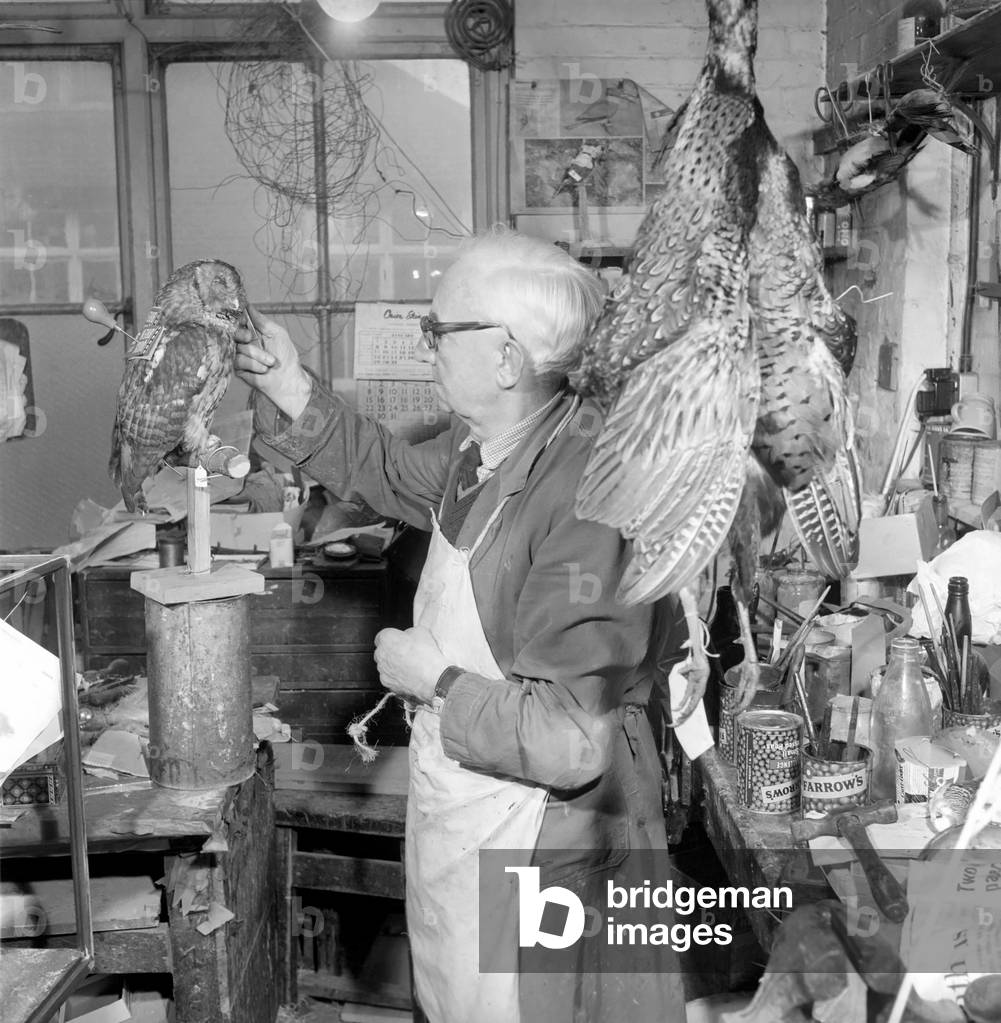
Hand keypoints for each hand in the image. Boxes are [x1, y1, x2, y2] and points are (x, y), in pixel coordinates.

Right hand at [234, 304, 310, 419]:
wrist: (288, 380)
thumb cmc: (286, 357)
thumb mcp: (278, 334)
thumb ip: (262, 321)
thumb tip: (248, 306)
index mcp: (253, 332)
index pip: (238, 321)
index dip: (238, 319)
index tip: (242, 319)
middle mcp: (244, 342)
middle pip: (233, 333)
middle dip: (242, 334)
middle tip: (250, 337)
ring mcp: (240, 355)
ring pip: (238, 348)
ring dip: (256, 355)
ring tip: (270, 362)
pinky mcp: (238, 369)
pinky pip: (239, 361)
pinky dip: (253, 365)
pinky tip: (263, 369)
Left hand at [374, 626, 450, 704]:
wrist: (432, 677)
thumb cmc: (426, 655)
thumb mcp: (421, 631)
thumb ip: (408, 632)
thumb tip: (408, 636)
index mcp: (386, 638)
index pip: (382, 636)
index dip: (392, 638)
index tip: (398, 640)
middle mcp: (381, 654)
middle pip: (382, 651)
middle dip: (391, 651)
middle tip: (406, 652)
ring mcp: (383, 670)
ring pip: (385, 665)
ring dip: (393, 664)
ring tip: (409, 665)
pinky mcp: (387, 683)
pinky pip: (389, 677)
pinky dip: (396, 676)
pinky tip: (409, 675)